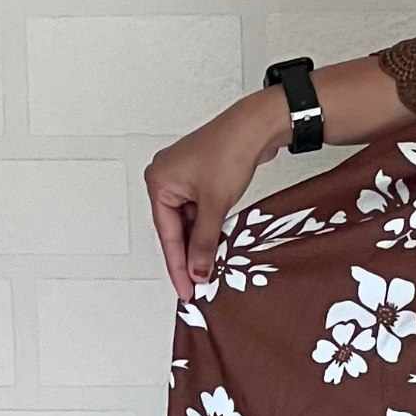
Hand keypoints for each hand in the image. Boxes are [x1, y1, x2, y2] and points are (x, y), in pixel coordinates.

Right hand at [144, 89, 283, 301]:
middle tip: (198, 286)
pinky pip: (200, 210)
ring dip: (200, 242)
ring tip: (209, 270)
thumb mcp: (215, 204)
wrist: (257, 125)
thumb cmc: (230, 151)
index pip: (166, 234)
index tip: (185, 290)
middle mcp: (166, 178)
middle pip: (175, 228)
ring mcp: (184, 177)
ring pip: (189, 220)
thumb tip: (198, 271)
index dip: (178, 266)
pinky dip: (208, 227)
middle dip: (188, 256)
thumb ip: (204, 241)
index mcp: (159, 181)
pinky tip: (217, 245)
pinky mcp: (202, 176)